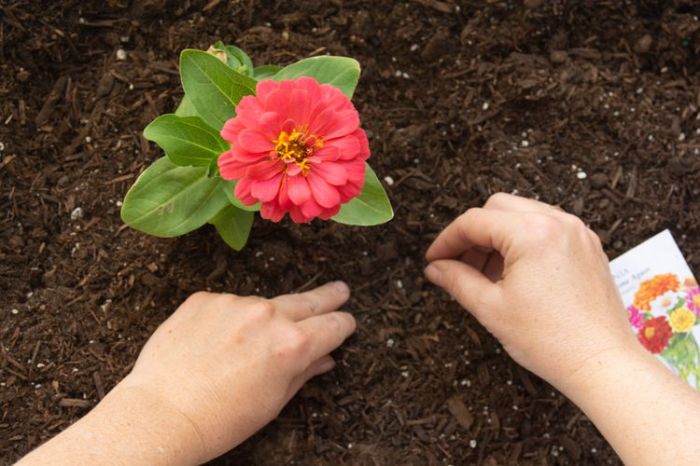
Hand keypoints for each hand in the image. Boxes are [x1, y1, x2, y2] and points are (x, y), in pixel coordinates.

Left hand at [109, 282, 354, 463]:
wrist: (162, 414)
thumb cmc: (221, 420)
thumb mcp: (273, 403)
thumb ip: (303, 373)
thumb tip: (325, 358)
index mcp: (293, 345)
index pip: (333, 325)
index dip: (343, 325)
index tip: (346, 322)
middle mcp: (268, 315)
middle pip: (308, 300)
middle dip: (327, 297)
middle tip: (340, 290)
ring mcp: (234, 303)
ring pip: (263, 305)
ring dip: (265, 318)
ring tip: (247, 348)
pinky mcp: (204, 298)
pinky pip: (228, 305)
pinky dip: (229, 319)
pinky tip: (215, 345)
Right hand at [424, 193, 636, 392]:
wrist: (603, 364)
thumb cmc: (552, 341)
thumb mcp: (491, 309)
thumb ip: (457, 281)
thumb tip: (435, 269)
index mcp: (533, 234)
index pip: (474, 222)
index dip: (447, 240)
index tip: (434, 259)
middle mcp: (558, 223)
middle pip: (498, 209)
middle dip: (473, 234)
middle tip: (458, 265)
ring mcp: (577, 233)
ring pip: (522, 215)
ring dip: (497, 237)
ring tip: (485, 274)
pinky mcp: (588, 247)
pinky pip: (546, 228)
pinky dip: (523, 242)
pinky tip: (513, 274)